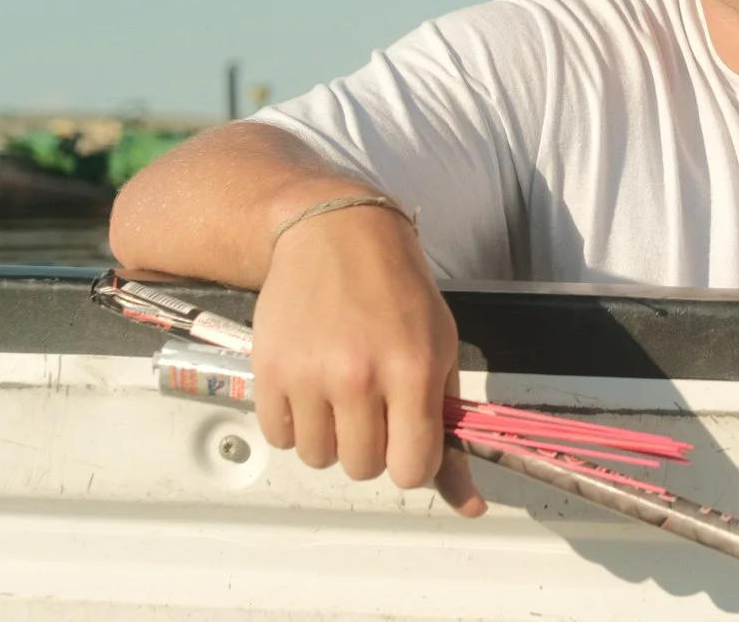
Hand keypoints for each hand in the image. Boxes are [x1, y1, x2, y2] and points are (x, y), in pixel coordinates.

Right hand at [251, 204, 484, 515]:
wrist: (338, 234)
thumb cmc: (399, 290)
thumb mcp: (441, 350)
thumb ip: (450, 428)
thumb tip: (468, 504)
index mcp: (412, 370)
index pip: (412, 468)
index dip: (413, 462)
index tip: (409, 440)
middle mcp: (359, 376)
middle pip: (362, 468)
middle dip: (372, 446)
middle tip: (374, 404)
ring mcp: (309, 374)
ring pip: (319, 458)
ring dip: (331, 437)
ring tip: (340, 393)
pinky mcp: (269, 370)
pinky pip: (279, 437)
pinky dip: (294, 424)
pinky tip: (310, 387)